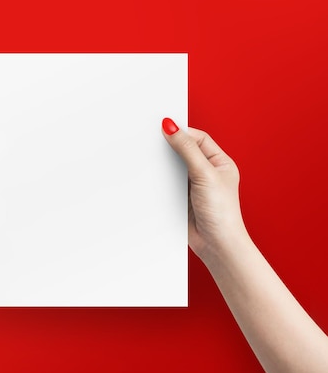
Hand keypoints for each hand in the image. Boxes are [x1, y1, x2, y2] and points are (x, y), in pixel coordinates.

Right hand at [161, 118, 247, 259]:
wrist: (216, 245)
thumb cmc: (222, 213)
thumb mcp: (204, 174)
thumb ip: (187, 150)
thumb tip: (172, 127)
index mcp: (220, 162)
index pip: (198, 138)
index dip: (181, 131)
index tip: (162, 127)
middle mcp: (206, 172)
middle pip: (183, 150)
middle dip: (169, 146)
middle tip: (152, 140)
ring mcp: (192, 185)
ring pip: (173, 166)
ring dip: (163, 164)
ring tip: (150, 158)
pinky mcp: (180, 197)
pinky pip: (166, 182)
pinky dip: (158, 179)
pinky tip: (152, 177)